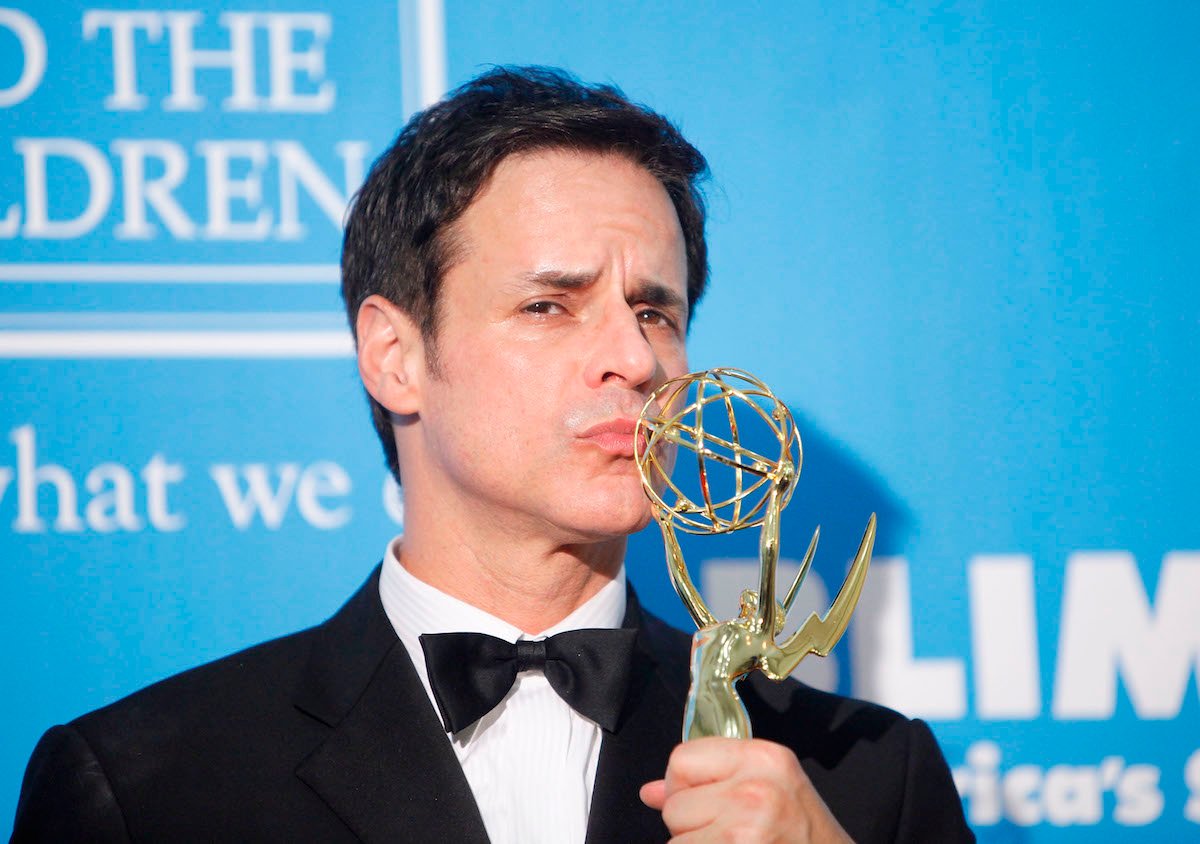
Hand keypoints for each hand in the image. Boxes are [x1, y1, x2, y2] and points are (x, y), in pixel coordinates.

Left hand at [639, 737, 852, 842]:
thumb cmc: (805, 838)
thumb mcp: (770, 790)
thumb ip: (710, 781)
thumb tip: (650, 792)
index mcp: (764, 758)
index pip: (682, 758)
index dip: (683, 786)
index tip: (707, 802)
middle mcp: (755, 789)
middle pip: (674, 802)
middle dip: (691, 825)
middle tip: (733, 833)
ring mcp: (745, 828)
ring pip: (676, 838)